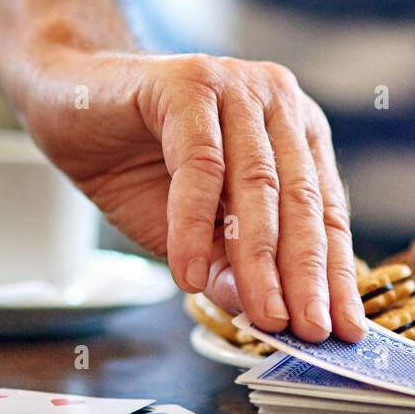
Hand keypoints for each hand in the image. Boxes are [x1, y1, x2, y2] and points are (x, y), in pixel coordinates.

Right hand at [21, 45, 364, 342]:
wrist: (69, 104)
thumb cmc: (137, 163)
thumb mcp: (192, 230)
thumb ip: (229, 264)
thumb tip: (264, 313)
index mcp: (294, 131)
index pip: (325, 210)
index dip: (335, 273)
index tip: (345, 330)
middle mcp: (276, 102)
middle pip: (300, 199)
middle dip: (307, 273)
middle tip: (310, 329)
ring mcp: (236, 86)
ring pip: (258, 184)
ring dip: (261, 258)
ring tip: (265, 313)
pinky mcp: (190, 83)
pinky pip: (200, 166)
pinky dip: (195, 226)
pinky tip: (189, 274)